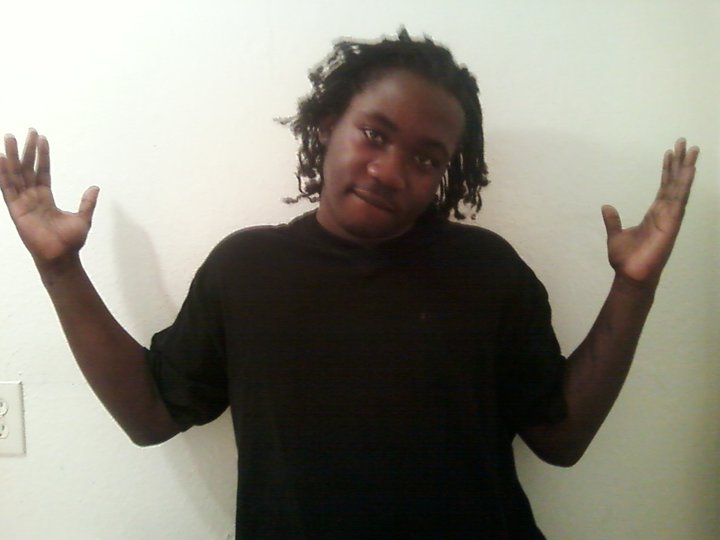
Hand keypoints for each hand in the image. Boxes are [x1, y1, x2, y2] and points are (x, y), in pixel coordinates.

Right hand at [0, 129, 98, 267]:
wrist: (62, 257)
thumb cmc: (71, 242)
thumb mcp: (83, 218)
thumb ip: (87, 202)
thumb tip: (95, 188)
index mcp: (46, 198)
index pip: (42, 171)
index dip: (42, 155)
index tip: (42, 138)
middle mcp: (32, 197)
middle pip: (27, 168)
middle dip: (27, 150)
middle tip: (28, 131)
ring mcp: (23, 203)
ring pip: (15, 174)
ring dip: (13, 156)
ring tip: (10, 137)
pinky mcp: (16, 210)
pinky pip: (7, 189)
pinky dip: (3, 174)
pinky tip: (1, 158)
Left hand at [601, 138, 698, 288]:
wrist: (629, 276)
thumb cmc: (626, 259)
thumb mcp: (616, 235)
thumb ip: (613, 220)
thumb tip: (607, 207)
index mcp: (654, 214)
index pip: (664, 187)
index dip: (668, 170)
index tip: (671, 153)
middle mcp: (665, 213)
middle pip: (675, 183)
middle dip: (681, 163)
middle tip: (685, 142)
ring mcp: (670, 217)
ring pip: (680, 188)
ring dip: (687, 169)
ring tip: (692, 150)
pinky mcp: (671, 223)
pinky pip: (679, 200)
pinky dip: (684, 184)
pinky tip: (689, 170)